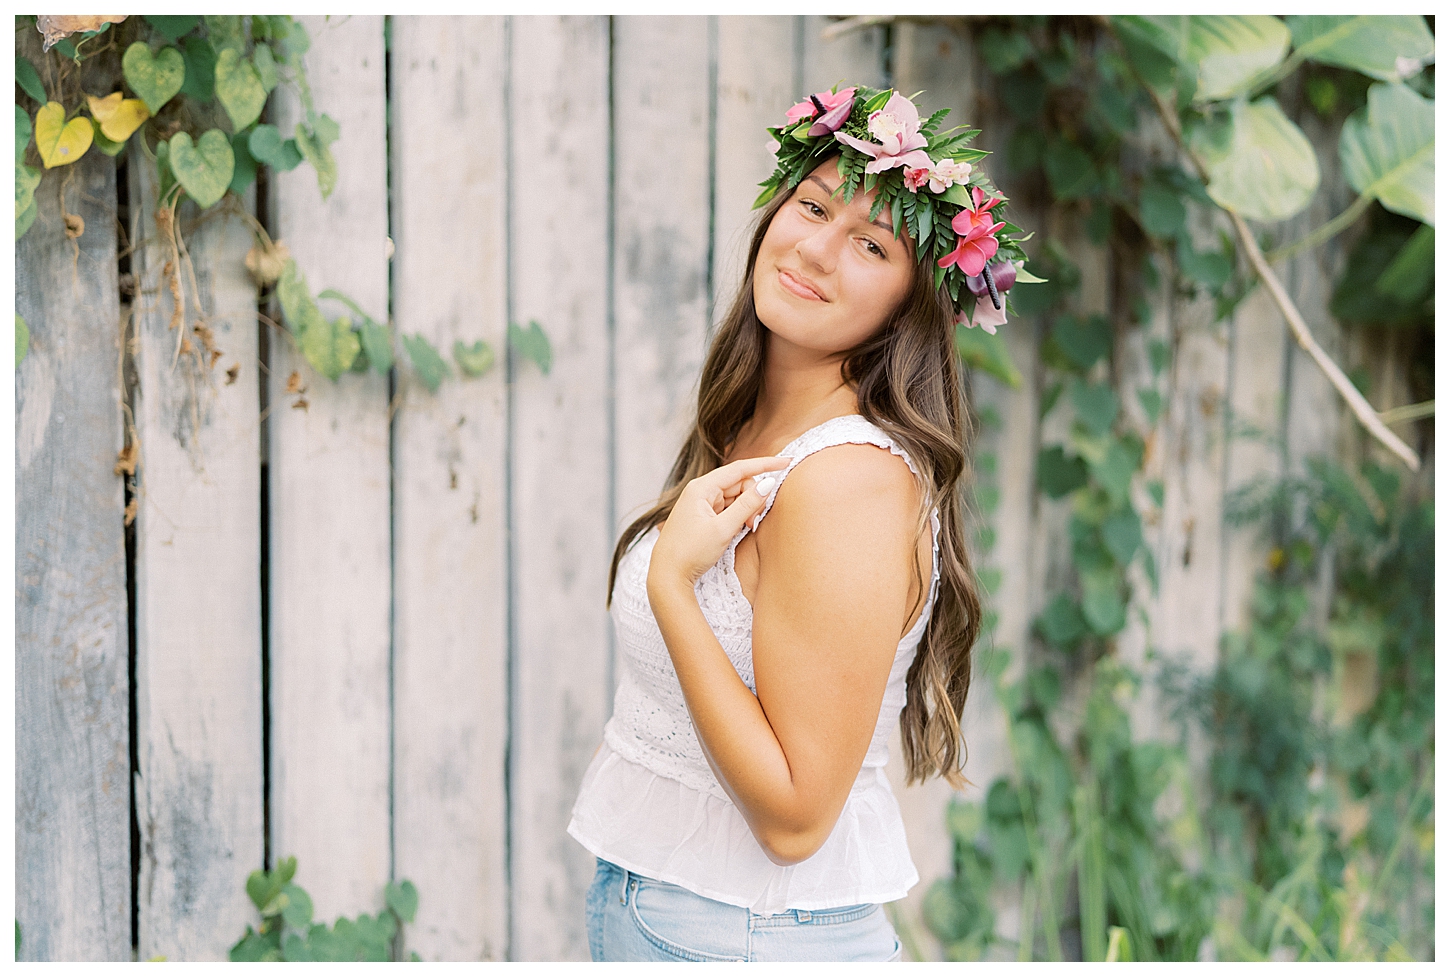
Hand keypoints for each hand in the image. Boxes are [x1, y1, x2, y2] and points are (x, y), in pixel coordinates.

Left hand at [648, 455, 791, 589]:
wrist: (667, 576)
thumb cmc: (690, 552)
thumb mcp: (723, 529)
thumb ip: (747, 505)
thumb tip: (768, 483)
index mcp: (701, 488)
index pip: (740, 468)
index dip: (765, 464)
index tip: (787, 461)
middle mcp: (700, 492)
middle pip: (738, 484)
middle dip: (753, 498)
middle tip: (755, 522)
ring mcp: (701, 504)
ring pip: (734, 497)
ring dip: (746, 510)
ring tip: (747, 529)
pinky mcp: (702, 517)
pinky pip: (727, 509)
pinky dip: (738, 516)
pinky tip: (740, 529)